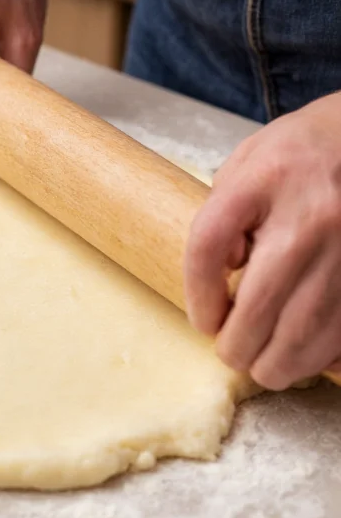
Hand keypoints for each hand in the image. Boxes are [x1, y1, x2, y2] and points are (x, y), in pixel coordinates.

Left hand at [185, 92, 340, 389]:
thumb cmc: (297, 153)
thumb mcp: (244, 164)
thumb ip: (222, 215)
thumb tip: (225, 273)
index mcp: (263, 180)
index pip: (207, 246)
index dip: (198, 295)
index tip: (202, 320)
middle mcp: (310, 215)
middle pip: (258, 304)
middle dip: (236, 346)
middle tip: (230, 353)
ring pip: (307, 330)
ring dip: (279, 363)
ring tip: (264, 365)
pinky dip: (320, 355)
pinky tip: (304, 355)